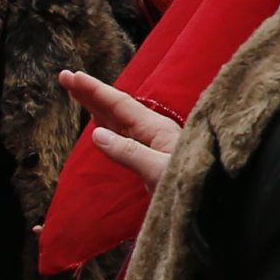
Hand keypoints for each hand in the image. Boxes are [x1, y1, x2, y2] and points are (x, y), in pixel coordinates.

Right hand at [57, 73, 181, 188]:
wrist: (215, 203)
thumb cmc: (191, 185)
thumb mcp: (158, 171)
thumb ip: (129, 153)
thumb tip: (96, 135)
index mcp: (156, 129)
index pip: (119, 104)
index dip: (94, 90)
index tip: (72, 76)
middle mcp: (153, 132)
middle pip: (116, 107)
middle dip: (91, 92)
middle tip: (65, 76)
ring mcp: (153, 144)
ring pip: (118, 119)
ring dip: (96, 105)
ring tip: (77, 91)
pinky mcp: (151, 159)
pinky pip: (122, 135)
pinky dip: (107, 124)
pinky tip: (100, 123)